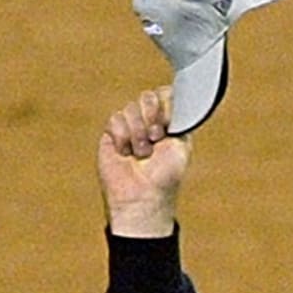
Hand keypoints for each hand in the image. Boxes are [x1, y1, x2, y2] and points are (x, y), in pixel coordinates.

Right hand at [99, 88, 191, 237]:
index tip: (169, 123)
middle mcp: (148, 122)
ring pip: (131, 108)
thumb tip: (171, 96)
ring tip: (141, 154)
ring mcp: (129, 127)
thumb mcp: (182, 146)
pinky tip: (126, 153)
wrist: (143, 197)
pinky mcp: (111, 134)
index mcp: (168, 123)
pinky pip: (116, 120)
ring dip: (139, 132)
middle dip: (152, 116)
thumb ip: (180, 119)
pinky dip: (123, 137)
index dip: (166, 104)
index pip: (166, 95)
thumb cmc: (166, 178)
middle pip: (148, 97)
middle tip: (156, 137)